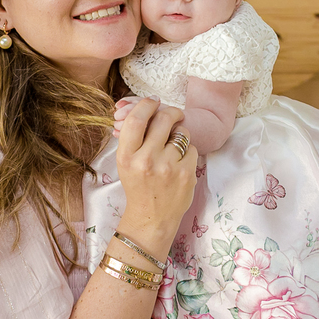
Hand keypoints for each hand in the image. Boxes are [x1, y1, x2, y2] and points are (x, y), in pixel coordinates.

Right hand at [114, 96, 197, 258]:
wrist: (152, 217)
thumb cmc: (138, 186)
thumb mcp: (126, 162)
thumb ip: (134, 136)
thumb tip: (149, 106)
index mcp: (127, 155)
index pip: (137, 119)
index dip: (147, 104)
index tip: (153, 101)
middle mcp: (146, 160)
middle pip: (163, 119)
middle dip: (171, 112)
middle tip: (174, 114)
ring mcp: (168, 167)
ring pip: (181, 133)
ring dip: (180, 135)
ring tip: (173, 148)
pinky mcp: (186, 174)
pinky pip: (192, 149)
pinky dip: (188, 153)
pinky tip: (179, 165)